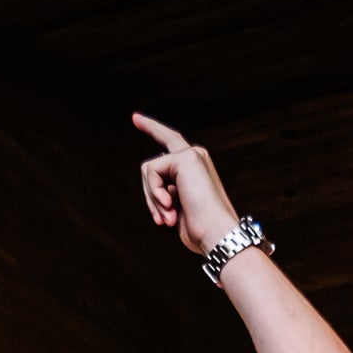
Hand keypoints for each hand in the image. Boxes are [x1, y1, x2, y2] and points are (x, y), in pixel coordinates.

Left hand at [130, 113, 245, 254]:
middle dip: (149, 188)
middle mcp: (195, 155)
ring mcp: (191, 154)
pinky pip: (152, 172)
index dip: (152, 129)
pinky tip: (170, 207)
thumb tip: (154, 187)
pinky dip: (155, 193)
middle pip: (153, 164)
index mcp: (196, 166)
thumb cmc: (202, 229)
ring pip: (149, 170)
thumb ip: (168, 192)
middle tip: (161, 219)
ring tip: (169, 217)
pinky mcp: (185, 158)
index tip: (135, 118)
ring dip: (153, 199)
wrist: (218, 234)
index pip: (170, 142)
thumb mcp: (180, 208)